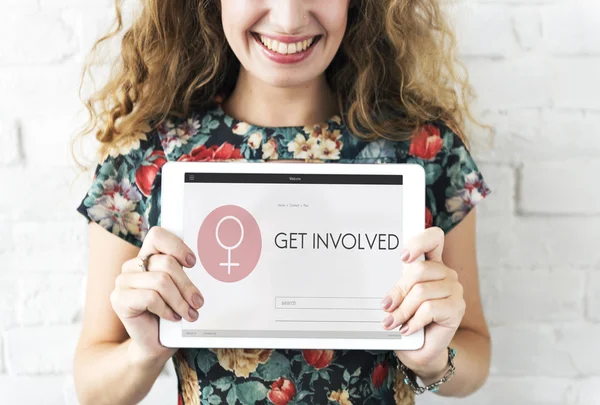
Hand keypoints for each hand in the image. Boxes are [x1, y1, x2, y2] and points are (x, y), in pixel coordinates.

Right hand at [110, 226, 203, 363]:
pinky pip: (150, 297)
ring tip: (188, 313)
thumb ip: (181, 272)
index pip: (157, 235)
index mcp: (147, 257)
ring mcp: (123, 282)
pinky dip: (166, 309)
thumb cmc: (170, 315)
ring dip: (179, 301)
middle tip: (198, 302)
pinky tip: (171, 317)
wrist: (154, 344)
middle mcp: (132, 266)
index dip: (177, 246)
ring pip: (160, 281)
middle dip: (187, 285)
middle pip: (166, 263)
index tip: (192, 263)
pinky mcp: (118, 299)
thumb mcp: (179, 289)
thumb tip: (199, 263)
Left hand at [380, 227, 464, 379]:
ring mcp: (454, 290)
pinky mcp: (457, 308)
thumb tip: (384, 288)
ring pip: (421, 291)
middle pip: (419, 269)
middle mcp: (446, 273)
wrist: (420, 350)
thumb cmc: (407, 320)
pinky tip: (407, 329)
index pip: (434, 238)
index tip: (402, 257)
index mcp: (431, 264)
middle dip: (398, 290)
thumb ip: (397, 286)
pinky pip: (429, 309)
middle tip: (386, 306)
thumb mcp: (399, 299)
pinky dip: (414, 321)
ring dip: (403, 310)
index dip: (419, 242)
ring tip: (392, 322)